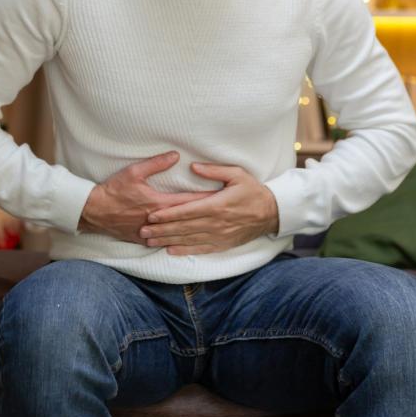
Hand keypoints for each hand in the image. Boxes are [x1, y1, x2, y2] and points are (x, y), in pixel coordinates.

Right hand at [78, 151, 216, 244]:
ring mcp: (152, 232)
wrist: (95, 212)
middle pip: (188, 219)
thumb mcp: (133, 172)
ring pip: (178, 234)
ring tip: (212, 231)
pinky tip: (188, 245)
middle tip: (225, 216)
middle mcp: (158, 220)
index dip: (207, 200)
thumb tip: (175, 155)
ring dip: (195, 232)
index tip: (222, 199)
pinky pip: (165, 242)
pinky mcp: (144, 239)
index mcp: (159, 203)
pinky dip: (178, 243)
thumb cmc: (114, 190)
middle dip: (207, 217)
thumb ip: (156, 164)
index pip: (189, 201)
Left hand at [139, 162, 278, 254]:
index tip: (151, 215)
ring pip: (188, 239)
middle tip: (143, 231)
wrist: (272, 213)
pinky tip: (171, 251)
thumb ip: (214, 171)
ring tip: (150, 241)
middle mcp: (216, 223)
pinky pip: (200, 249)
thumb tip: (193, 166)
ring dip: (168, 241)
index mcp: (217, 205)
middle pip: (183, 227)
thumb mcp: (236, 174)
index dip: (167, 214)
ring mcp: (219, 236)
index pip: (186, 211)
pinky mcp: (223, 244)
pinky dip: (185, 251)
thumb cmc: (253, 190)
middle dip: (161, 229)